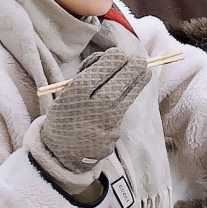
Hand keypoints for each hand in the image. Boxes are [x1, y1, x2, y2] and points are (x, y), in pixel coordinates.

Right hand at [35, 46, 151, 177]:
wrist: (60, 153)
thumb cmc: (65, 115)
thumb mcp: (65, 94)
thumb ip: (85, 76)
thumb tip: (111, 59)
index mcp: (72, 99)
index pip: (94, 77)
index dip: (110, 63)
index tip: (120, 53)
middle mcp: (88, 113)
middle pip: (115, 89)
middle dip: (131, 71)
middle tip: (140, 60)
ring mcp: (102, 127)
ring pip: (125, 101)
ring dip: (138, 84)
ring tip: (146, 73)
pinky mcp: (112, 138)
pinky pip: (120, 116)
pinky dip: (123, 105)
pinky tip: (120, 102)